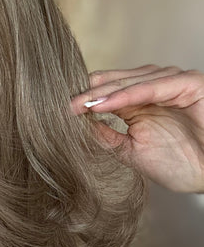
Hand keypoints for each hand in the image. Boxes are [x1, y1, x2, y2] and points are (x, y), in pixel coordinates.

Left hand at [71, 65, 203, 192]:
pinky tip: (103, 104)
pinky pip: (151, 86)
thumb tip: (76, 125)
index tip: (58, 109)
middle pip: (115, 82)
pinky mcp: (188, 84)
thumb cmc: (181, 165)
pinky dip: (126, 94)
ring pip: (130, 82)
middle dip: (88, 93)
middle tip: (63, 104)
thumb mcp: (131, 151)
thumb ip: (106, 136)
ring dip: (103, 93)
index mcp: (142, 100)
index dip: (84, 98)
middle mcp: (156, 87)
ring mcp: (172, 83)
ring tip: (80, 104)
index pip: (107, 90)